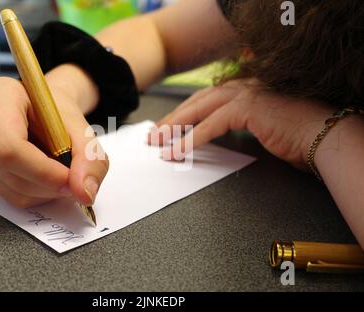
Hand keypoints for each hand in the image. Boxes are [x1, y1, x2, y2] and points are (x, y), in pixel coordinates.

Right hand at [0, 76, 107, 207]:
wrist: (46, 109)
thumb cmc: (59, 113)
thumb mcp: (83, 128)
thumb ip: (90, 157)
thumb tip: (84, 192)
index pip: (7, 146)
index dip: (41, 171)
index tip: (70, 179)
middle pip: (6, 169)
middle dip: (47, 184)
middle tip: (74, 179)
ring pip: (8, 188)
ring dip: (44, 191)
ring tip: (61, 172)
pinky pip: (7, 195)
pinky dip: (35, 194)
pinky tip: (46, 176)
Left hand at [148, 79, 334, 169]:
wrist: (321, 135)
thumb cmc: (294, 135)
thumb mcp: (255, 128)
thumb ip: (234, 127)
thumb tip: (210, 135)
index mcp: (242, 89)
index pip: (203, 101)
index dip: (181, 114)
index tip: (165, 128)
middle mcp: (241, 87)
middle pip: (195, 103)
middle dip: (172, 120)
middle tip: (154, 136)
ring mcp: (244, 94)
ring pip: (198, 111)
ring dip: (175, 129)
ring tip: (159, 143)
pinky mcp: (247, 107)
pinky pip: (210, 125)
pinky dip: (191, 140)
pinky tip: (177, 151)